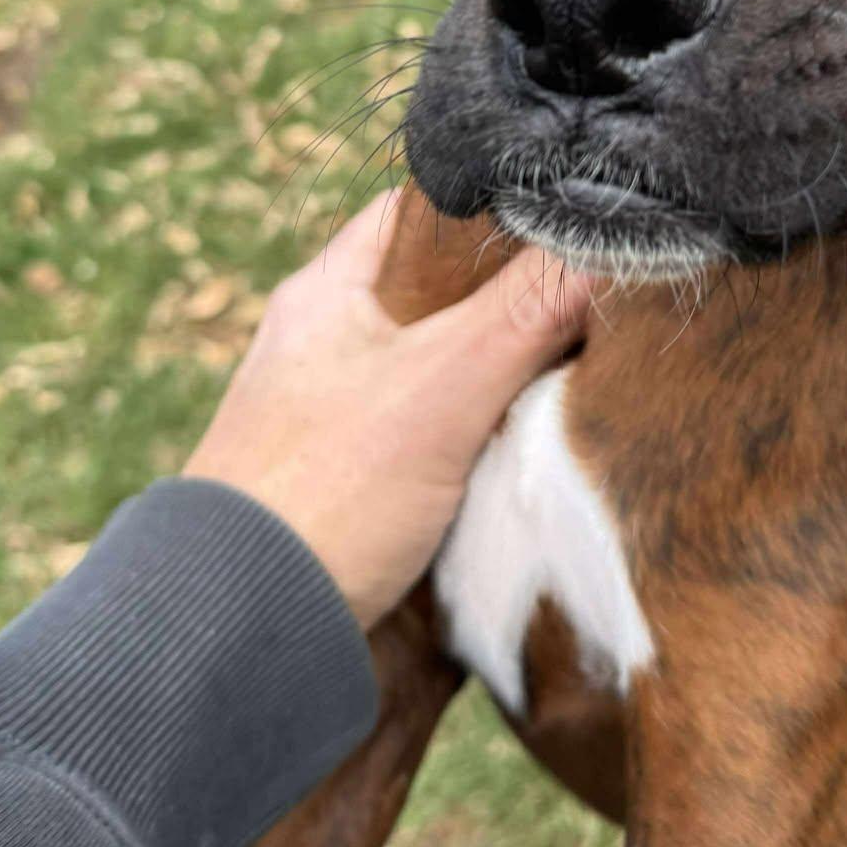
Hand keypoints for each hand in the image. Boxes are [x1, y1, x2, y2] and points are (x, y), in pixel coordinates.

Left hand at [183, 193, 592, 627]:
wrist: (238, 633)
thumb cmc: (320, 495)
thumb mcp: (438, 389)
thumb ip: (523, 314)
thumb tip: (607, 246)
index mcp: (326, 292)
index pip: (424, 214)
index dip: (499, 212)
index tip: (572, 228)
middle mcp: (329, 343)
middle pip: (447, 297)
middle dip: (520, 309)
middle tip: (595, 316)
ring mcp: (342, 415)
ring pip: (450, 372)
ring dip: (507, 384)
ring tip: (580, 386)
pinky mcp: (359, 483)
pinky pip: (442, 439)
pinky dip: (486, 445)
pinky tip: (531, 457)